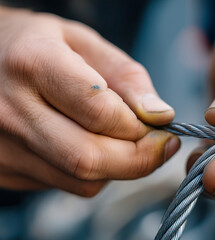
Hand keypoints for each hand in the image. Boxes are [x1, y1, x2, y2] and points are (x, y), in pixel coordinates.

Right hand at [0, 7, 179, 195]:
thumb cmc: (40, 46)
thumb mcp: (86, 43)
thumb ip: (128, 78)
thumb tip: (161, 116)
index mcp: (33, 64)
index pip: (100, 113)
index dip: (140, 126)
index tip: (160, 126)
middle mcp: (10, 110)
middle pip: (89, 158)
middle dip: (140, 159)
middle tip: (160, 146)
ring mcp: (2, 146)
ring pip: (81, 180)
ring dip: (118, 167)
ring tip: (125, 141)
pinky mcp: (3, 169)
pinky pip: (65, 184)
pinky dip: (93, 172)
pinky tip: (90, 144)